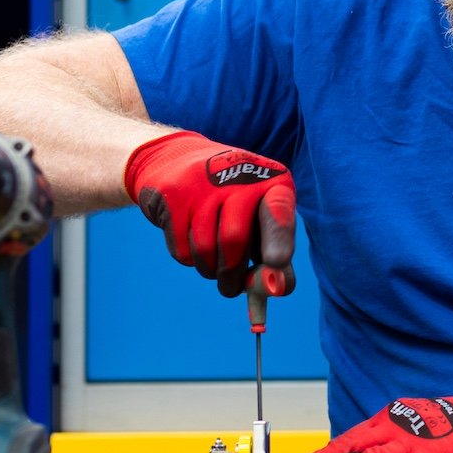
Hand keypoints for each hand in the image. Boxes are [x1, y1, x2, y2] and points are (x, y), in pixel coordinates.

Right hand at [123, 130, 296, 298]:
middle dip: (232, 275)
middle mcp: (240, 176)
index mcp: (272, 182)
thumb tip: (279, 289)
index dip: (279, 237)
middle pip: (234, 239)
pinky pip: (182, 249)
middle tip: (230, 289)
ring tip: (213, 263)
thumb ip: (275, 254)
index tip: (277, 261)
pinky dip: (189, 259)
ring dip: (210, 270)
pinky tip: (192, 242)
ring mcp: (203, 183)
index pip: (278, 209)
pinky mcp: (172, 195)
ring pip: (205, 248)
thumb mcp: (259, 217)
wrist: (175, 162)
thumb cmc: (232, 202)